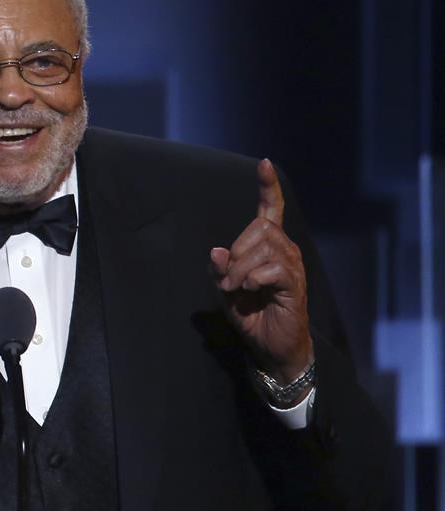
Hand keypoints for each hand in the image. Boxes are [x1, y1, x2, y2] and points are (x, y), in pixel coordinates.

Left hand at [208, 159, 313, 382]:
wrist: (270, 346)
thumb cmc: (251, 315)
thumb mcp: (226, 290)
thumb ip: (219, 269)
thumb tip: (216, 250)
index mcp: (269, 246)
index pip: (270, 210)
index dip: (267, 187)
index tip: (264, 164)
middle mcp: (285, 249)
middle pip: (260, 228)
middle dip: (236, 253)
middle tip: (229, 280)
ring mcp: (292, 265)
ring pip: (263, 248)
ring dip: (240, 270)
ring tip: (237, 289)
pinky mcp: (295, 284)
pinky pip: (272, 268)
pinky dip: (252, 278)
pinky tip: (249, 290)